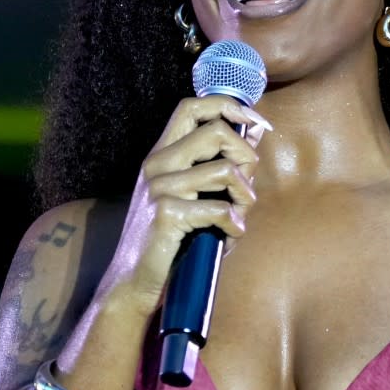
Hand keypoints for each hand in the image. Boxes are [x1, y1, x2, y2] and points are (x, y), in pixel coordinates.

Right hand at [103, 95, 272, 310]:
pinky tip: (230, 236)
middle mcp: (157, 165)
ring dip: (244, 197)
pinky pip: (220, 209)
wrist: (134, 283)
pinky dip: (235, 225)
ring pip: (225, 171)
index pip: (192, 107)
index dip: (229, 106)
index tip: (255, 122)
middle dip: (246, 155)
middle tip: (245, 187)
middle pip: (215, 131)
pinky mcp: (166, 215)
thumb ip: (222, 161)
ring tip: (238, 217)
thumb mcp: (197, 195)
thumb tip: (255, 129)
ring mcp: (159, 188)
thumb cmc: (173, 241)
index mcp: (162, 155)